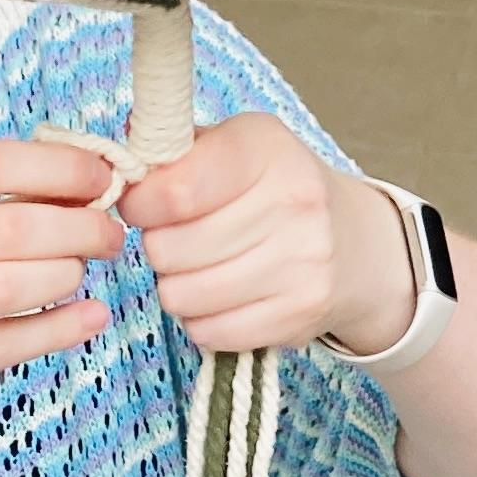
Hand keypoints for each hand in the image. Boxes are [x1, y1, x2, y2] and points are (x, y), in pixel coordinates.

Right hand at [0, 140, 114, 465]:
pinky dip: (54, 331)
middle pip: (0, 229)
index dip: (54, 167)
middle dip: (75, 227)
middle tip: (111, 234)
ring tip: (85, 273)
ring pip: (1, 287)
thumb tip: (85, 179)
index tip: (103, 176)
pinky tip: (90, 318)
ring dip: (64, 276)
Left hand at [121, 114, 414, 359]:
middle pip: (169, 249)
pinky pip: (208, 332)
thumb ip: (175, 148)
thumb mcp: (237, 145)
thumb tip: (119, 166)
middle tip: (179, 237)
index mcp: (267, 149)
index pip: (174, 190)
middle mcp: (293, 203)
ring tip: (202, 266)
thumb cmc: (276, 188)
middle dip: (160, 246)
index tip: (142, 204)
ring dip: (177, 285)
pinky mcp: (299, 315)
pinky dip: (203, 319)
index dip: (140, 203)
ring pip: (181, 296)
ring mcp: (301, 264)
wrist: (356, 243)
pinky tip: (225, 295)